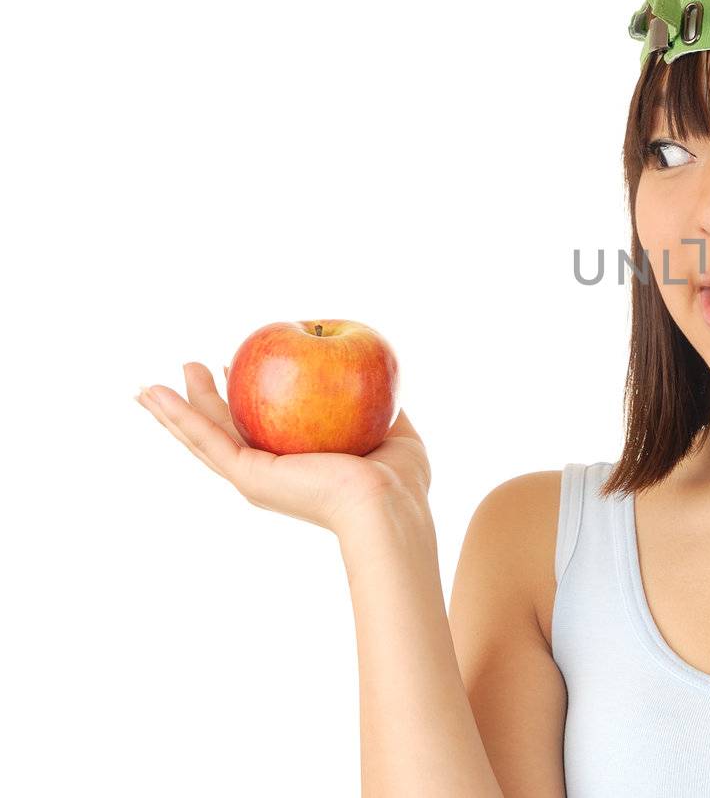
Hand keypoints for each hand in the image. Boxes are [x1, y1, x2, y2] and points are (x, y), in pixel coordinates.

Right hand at [136, 361, 431, 535]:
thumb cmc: (400, 481)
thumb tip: (384, 388)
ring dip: (176, 410)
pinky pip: (205, 439)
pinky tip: (154, 396)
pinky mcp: (248, 475)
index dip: (245, 399)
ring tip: (147, 388)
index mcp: (299, 465)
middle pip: (225, 430)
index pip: (263, 427)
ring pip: (203, 438)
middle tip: (188, 367)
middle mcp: (271, 473)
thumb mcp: (394, 430)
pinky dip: (177, 416)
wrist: (388, 504)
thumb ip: (384, 410)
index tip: (236, 369)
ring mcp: (256, 476)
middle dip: (202, 402)